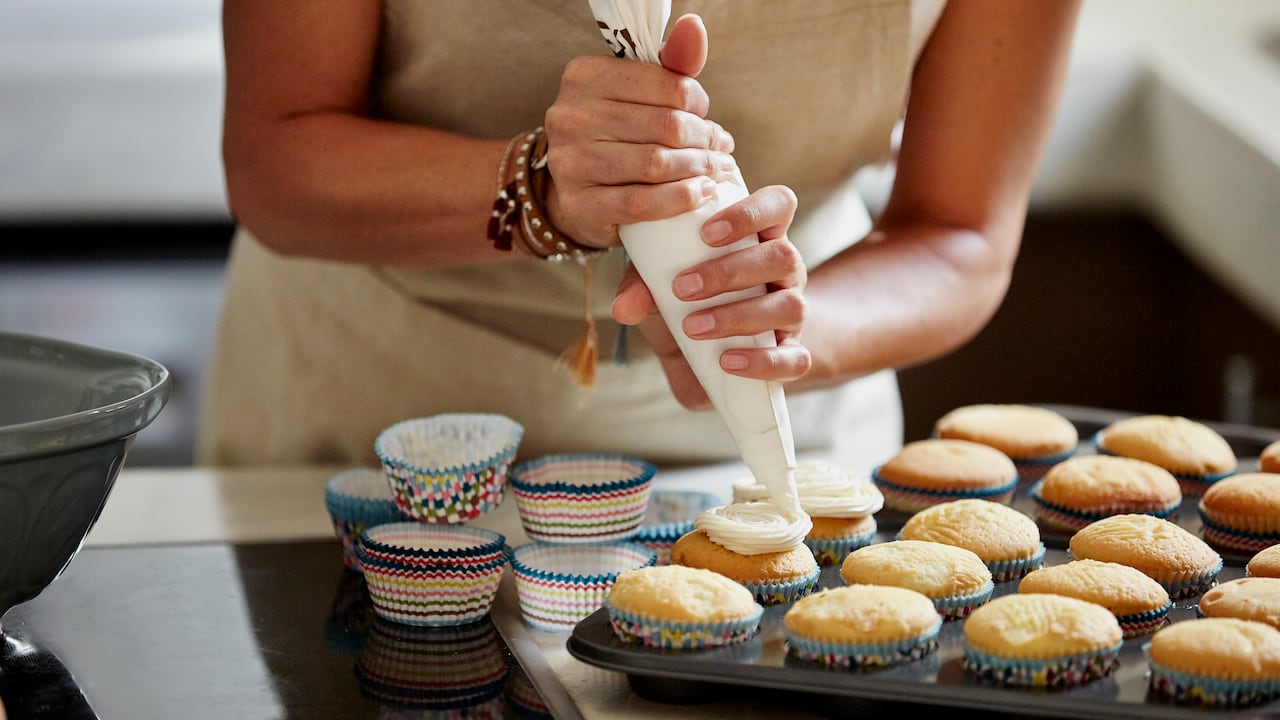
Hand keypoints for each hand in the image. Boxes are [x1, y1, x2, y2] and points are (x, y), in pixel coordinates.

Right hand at [542, 14, 736, 249]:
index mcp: (584, 76)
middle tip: (722, 151)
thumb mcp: (639, 92)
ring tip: (716, 171)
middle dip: (704, 140)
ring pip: (655, 164)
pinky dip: (680, 199)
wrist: (579, 190)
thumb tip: (694, 27)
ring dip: (698, 170)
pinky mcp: (580, 204)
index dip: (698, 104)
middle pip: (665, 126)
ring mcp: (570, 162)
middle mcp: (570, 116)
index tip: (706, 118)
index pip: (666, 84)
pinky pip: (642, 203)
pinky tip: (701, 193)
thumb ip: (670, 62)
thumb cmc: (617, 133)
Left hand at [612, 184, 811, 409]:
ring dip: (738, 315)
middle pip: (783, 255)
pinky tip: (727, 361)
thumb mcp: (660, 288)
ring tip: (693, 328)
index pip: (779, 204)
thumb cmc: (687, 304)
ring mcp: (792, 312)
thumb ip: (643, 288)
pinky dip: (762, 361)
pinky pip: (795, 359)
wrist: (706, 357)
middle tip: (681, 288)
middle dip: (729, 272)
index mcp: (759, 238)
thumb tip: (623, 308)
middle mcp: (784, 271)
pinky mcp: (792, 353)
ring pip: (791, 305)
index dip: (751, 213)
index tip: (707, 233)